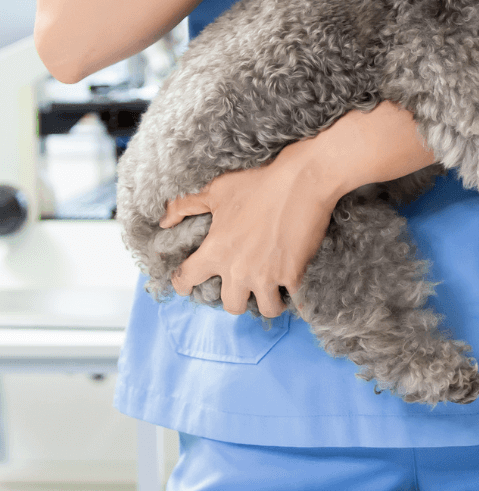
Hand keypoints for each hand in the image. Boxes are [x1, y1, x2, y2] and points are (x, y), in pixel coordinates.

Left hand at [159, 143, 341, 318]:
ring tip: (273, 290)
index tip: (188, 286)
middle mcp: (238, 269)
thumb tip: (164, 221)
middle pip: (232, 305)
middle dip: (237, 297)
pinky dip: (295, 295)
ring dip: (268, 301)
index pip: (187, 279)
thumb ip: (185, 206)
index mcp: (216, 250)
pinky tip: (296, 286)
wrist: (301, 181)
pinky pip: (293, 300)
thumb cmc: (258, 183)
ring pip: (265, 308)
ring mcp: (266, 275)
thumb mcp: (217, 191)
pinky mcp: (293, 275)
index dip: (184, 284)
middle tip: (244, 285)